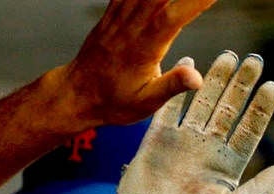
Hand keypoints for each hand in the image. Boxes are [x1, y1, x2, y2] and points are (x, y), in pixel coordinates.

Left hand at [53, 0, 218, 127]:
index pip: (172, 18)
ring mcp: (118, 18)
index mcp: (142, 49)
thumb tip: (198, 78)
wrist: (76, 95)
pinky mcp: (112, 15)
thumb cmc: (113, 101)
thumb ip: (172, 86)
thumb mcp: (146, 103)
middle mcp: (129, 28)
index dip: (194, 3)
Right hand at [106, 51, 273, 193]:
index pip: (250, 129)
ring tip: (228, 57)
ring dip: (214, 80)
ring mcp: (184, 140)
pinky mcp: (158, 137)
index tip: (272, 87)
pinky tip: (188, 65)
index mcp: (229, 162)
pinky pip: (169, 107)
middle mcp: (209, 147)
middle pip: (228, 109)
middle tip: (253, 62)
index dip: (261, 108)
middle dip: (241, 85)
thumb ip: (261, 189)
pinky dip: (177, 88)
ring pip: (202, 102)